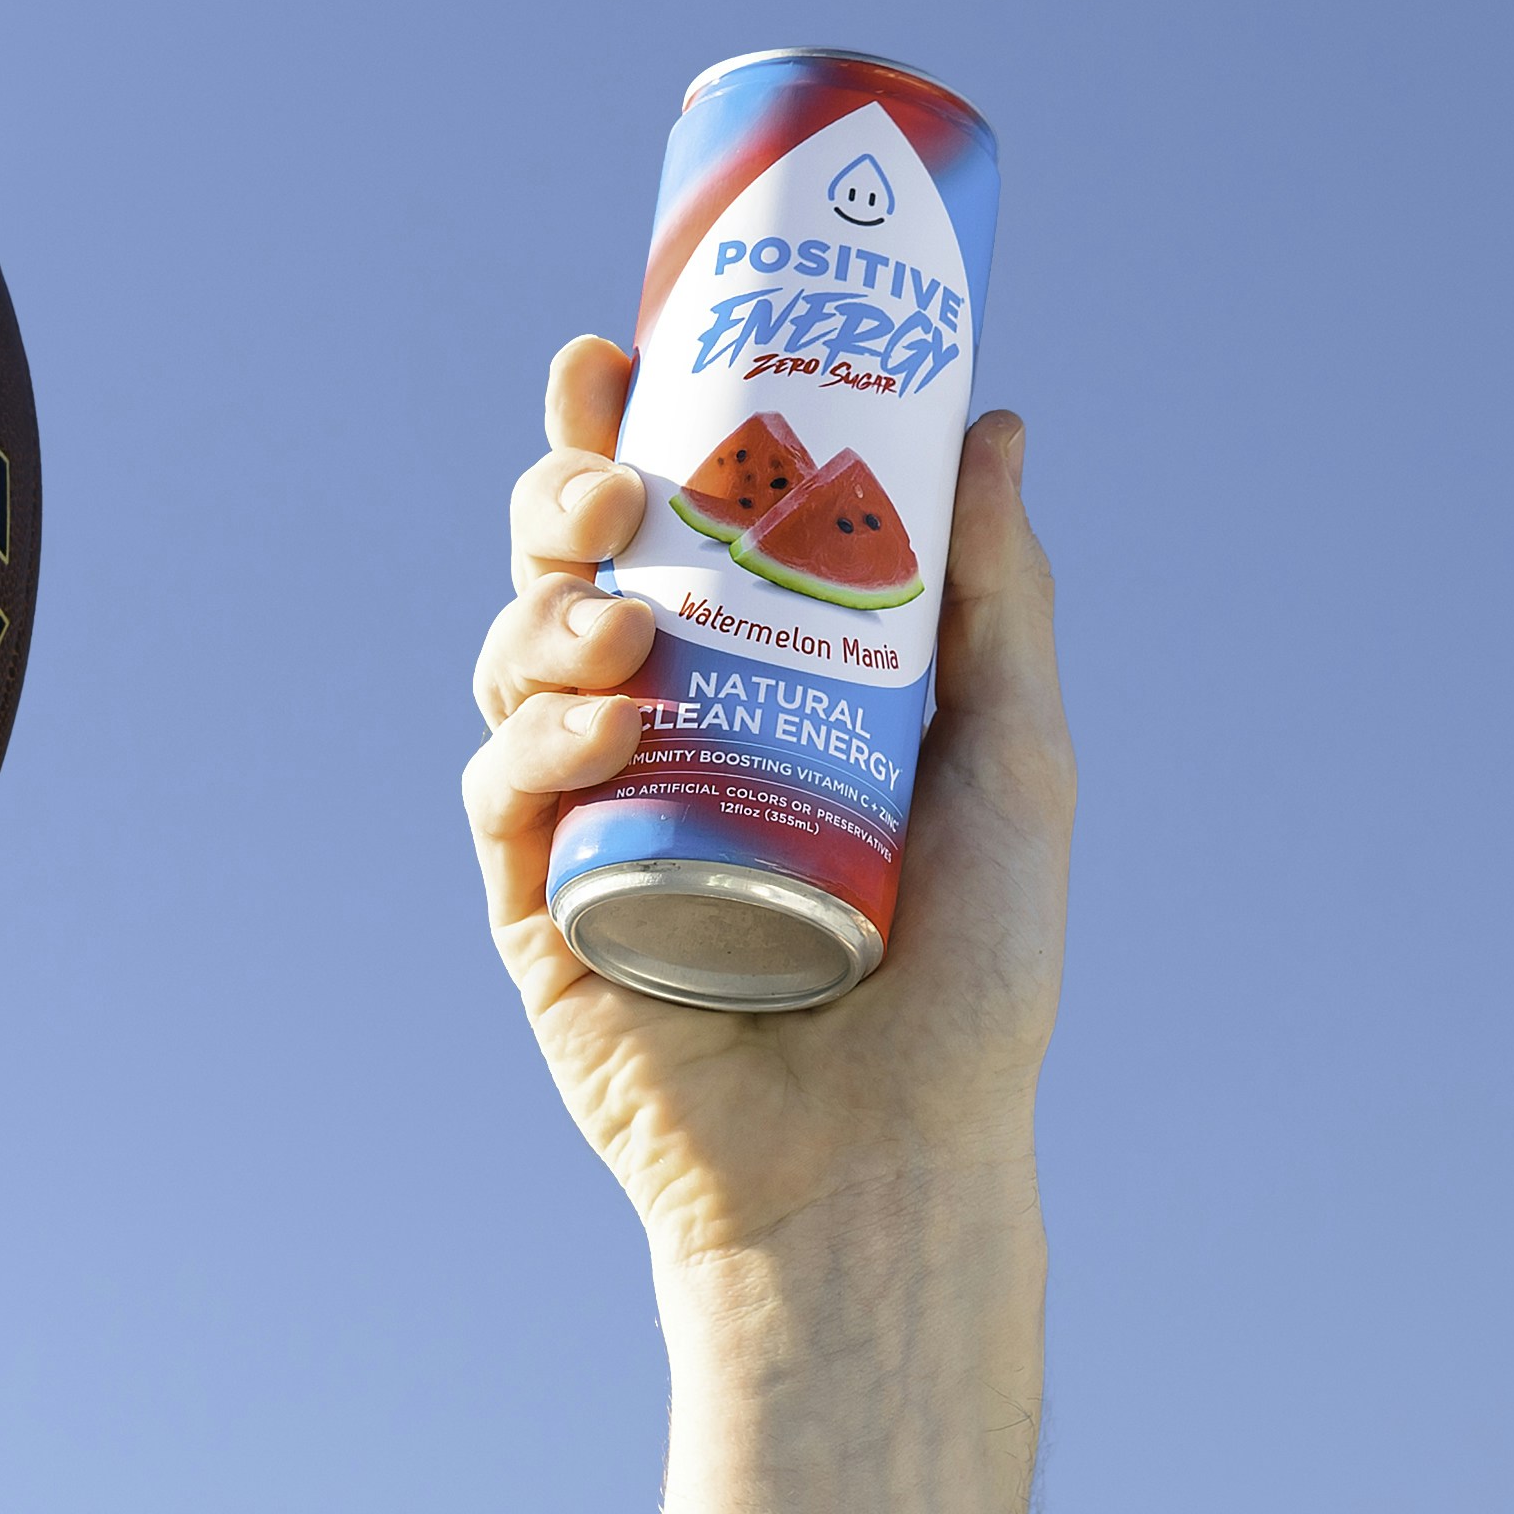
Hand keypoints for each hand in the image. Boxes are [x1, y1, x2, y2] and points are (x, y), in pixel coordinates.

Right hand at [466, 335, 1072, 1258]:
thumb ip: (997, 598)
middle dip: (559, 492)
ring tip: (623, 616)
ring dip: (550, 612)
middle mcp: (655, 732)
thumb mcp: (1010, 763)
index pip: (662, 527)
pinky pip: (503, 791)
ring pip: (516, 662)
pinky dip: (539, 741)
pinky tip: (606, 729)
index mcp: (749, 681)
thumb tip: (996, 422)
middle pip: (564, 572)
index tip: (616, 345)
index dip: (619, 427)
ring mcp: (585, 817)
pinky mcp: (538, 910)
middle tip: (609, 473)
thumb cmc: (973, 986)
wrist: (897, 1167)